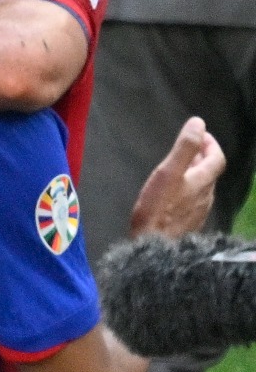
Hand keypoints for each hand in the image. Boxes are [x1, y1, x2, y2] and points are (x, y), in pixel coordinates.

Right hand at [129, 116, 225, 237]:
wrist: (155, 248)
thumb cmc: (159, 208)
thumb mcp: (169, 172)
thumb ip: (184, 148)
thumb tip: (198, 123)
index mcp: (203, 182)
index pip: (217, 158)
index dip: (210, 144)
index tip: (199, 134)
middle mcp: (206, 196)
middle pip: (210, 172)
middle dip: (200, 156)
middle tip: (187, 147)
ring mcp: (198, 211)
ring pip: (202, 187)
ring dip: (194, 172)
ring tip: (179, 166)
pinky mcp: (188, 223)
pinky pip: (194, 200)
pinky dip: (188, 188)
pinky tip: (173, 192)